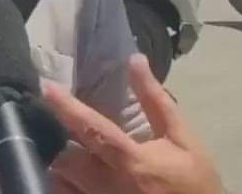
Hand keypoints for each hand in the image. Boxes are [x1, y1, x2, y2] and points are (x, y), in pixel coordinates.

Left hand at [43, 54, 222, 193]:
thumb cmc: (194, 179)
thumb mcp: (182, 138)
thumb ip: (155, 100)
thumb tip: (135, 60)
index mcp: (131, 160)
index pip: (91, 128)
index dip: (66, 107)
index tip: (46, 88)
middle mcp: (110, 185)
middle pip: (66, 160)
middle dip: (63, 145)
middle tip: (67, 132)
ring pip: (62, 182)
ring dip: (63, 168)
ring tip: (74, 156)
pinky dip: (67, 186)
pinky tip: (79, 179)